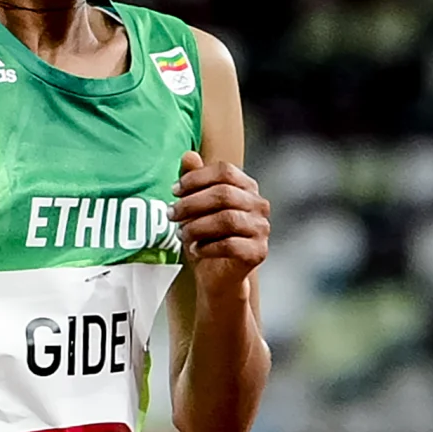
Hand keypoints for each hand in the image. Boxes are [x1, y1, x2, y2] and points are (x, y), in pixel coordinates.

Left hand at [173, 151, 267, 283]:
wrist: (217, 276)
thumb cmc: (206, 237)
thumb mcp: (195, 208)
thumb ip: (194, 182)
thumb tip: (188, 155)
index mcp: (246, 188)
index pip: (224, 171)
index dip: (196, 178)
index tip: (174, 191)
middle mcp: (259, 205)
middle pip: (224, 194)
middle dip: (191, 204)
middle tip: (170, 214)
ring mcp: (262, 229)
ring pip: (227, 219)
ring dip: (197, 226)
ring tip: (181, 234)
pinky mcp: (258, 252)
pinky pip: (230, 245)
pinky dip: (207, 247)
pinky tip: (195, 250)